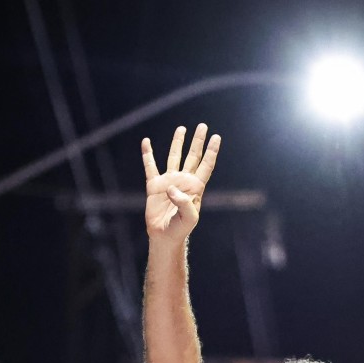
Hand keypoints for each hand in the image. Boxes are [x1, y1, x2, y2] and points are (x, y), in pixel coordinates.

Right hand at [141, 123, 219, 244]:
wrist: (164, 236)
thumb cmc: (180, 229)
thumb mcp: (188, 218)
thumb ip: (184, 202)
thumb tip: (171, 187)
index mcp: (195, 187)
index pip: (205, 165)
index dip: (211, 151)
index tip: (216, 137)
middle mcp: (183, 181)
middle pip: (192, 156)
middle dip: (198, 141)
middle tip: (203, 126)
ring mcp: (169, 181)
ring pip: (174, 157)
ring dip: (178, 142)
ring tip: (182, 129)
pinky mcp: (154, 185)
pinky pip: (150, 166)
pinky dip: (148, 154)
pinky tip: (146, 142)